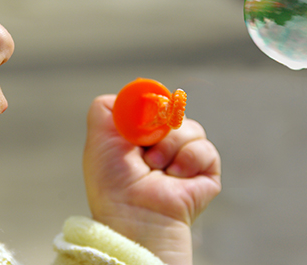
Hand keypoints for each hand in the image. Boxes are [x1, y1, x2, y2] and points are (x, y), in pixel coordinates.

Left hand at [82, 95, 221, 264]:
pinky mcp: (206, 169)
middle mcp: (163, 144)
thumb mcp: (100, 139)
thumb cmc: (114, 185)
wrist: (135, 213)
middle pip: (174, 111)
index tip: (142, 116)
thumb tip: (139, 93)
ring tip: (156, 168)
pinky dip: (187, 159)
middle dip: (158, 125)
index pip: (154, 104)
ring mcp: (185, 157)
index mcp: (139, 137)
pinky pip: (204, 147)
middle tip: (144, 145)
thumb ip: (110, 108)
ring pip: (190, 127)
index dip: (150, 106)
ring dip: (170, 145)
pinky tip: (175, 176)